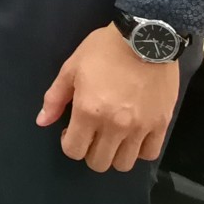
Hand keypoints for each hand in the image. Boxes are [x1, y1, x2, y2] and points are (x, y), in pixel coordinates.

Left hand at [37, 23, 180, 172]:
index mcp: (88, 111)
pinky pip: (150, 154)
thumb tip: (42, 121)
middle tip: (91, 133)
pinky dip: (139, 150)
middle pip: (99, 163)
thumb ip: (55, 98)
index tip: (71, 130)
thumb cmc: (103, 50)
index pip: (74, 150)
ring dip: (114, 154)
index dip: (69, 143)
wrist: (146, 39)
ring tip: (112, 137)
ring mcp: (140, 128)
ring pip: (124, 164)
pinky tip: (134, 136)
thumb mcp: (71, 68)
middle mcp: (114, 126)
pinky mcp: (161, 125)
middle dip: (89, 152)